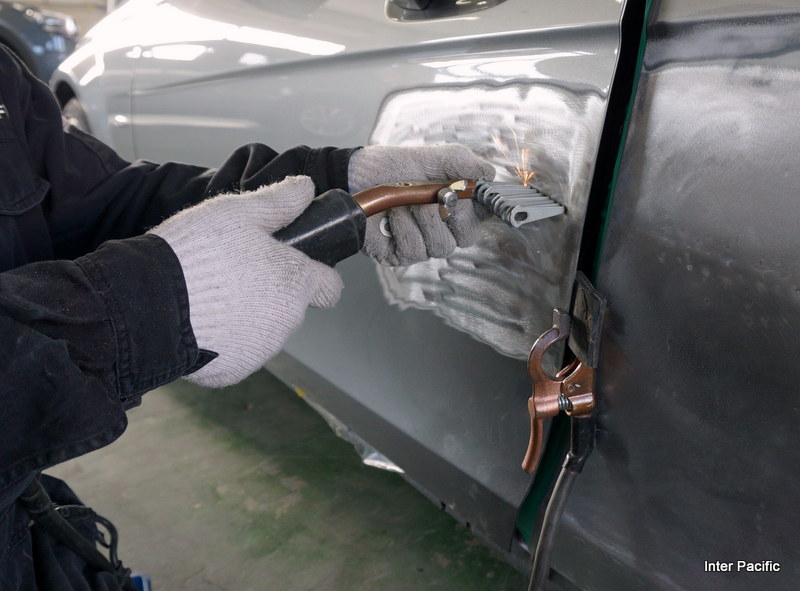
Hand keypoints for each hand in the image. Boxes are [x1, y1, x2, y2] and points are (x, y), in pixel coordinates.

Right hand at [149, 176, 342, 387]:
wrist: (151, 302)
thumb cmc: (198, 252)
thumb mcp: (238, 213)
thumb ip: (278, 202)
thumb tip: (306, 188)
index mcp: (295, 282)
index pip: (329, 287)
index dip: (316, 277)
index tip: (296, 270)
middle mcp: (287, 321)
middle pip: (290, 308)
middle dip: (271, 294)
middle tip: (233, 275)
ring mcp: (262, 349)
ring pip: (264, 331)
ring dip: (248, 317)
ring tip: (211, 298)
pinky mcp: (235, 370)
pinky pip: (237, 353)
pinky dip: (224, 342)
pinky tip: (199, 323)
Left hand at [348, 144, 495, 265]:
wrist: (359, 175)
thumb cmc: (396, 167)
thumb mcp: (434, 157)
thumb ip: (464, 163)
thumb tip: (489, 174)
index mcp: (458, 208)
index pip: (483, 219)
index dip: (477, 210)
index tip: (467, 194)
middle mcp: (444, 230)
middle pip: (466, 238)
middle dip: (448, 212)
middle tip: (431, 192)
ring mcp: (424, 246)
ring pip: (440, 245)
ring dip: (421, 217)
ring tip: (403, 200)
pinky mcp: (401, 256)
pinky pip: (414, 249)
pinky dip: (402, 227)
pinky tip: (391, 215)